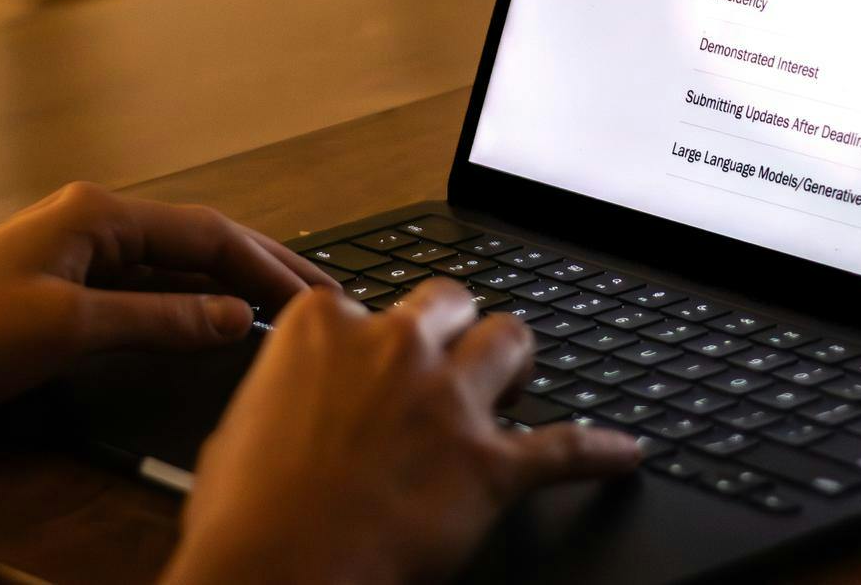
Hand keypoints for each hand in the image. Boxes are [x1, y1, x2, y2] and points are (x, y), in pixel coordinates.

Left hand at [0, 182, 335, 432]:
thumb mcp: (67, 328)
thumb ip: (157, 318)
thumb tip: (231, 314)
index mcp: (98, 213)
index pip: (207, 231)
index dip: (267, 262)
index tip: (316, 294)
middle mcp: (90, 221)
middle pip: (196, 240)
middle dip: (259, 266)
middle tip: (319, 297)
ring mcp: (72, 253)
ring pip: (171, 263)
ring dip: (225, 284)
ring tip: (279, 309)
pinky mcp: (55, 288)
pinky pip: (142, 287)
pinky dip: (184, 302)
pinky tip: (207, 322)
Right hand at [165, 278, 642, 584]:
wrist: (275, 573)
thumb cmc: (244, 517)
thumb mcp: (238, 427)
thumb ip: (287, 394)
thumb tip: (301, 406)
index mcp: (323, 326)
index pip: (365, 303)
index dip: (371, 340)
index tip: (371, 366)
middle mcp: (393, 347)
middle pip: (449, 303)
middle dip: (453, 327)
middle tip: (450, 358)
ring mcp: (446, 402)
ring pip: (510, 340)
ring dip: (513, 359)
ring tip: (512, 380)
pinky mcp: (487, 465)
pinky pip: (564, 449)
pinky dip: (597, 451)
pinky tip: (622, 451)